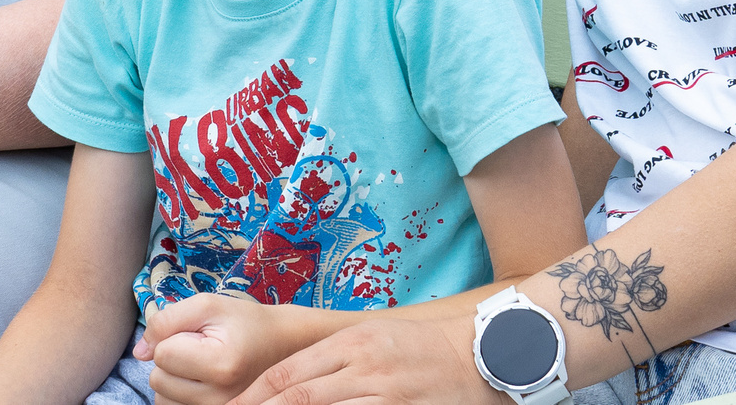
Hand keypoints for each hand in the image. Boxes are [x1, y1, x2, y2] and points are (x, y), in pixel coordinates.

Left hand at [140, 294, 340, 404]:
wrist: (280, 346)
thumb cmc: (243, 322)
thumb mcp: (207, 305)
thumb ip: (166, 320)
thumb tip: (139, 353)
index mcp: (221, 365)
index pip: (163, 355)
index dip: (174, 336)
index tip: (200, 332)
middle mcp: (220, 399)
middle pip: (158, 380)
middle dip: (172, 358)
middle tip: (201, 347)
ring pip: (161, 399)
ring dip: (173, 379)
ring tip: (202, 364)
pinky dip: (179, 394)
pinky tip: (201, 380)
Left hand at [226, 314, 504, 404]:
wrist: (482, 352)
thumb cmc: (419, 347)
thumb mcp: (370, 338)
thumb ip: (329, 360)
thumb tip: (282, 386)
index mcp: (349, 342)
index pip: (286, 374)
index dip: (253, 398)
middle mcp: (363, 366)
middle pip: (297, 398)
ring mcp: (385, 395)